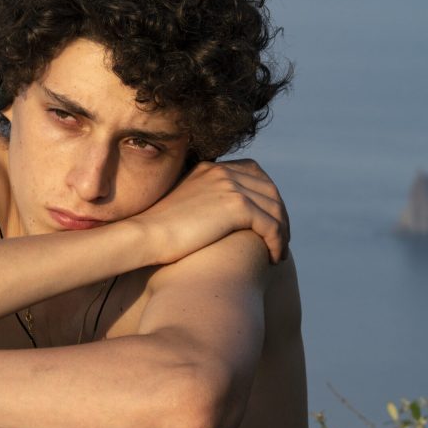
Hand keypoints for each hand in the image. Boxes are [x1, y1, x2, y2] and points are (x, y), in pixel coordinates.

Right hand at [130, 158, 289, 263]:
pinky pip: (271, 225)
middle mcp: (222, 171)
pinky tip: (273, 258)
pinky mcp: (237, 206)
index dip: (267, 196)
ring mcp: (231, 186)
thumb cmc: (156, 231)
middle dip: (279, 215)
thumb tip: (219, 218)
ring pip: (274, 208)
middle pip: (269, 189)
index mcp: (210, 168)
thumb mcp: (182, 205)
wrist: (145, 235)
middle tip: (280, 240)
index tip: (268, 220)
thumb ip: (203, 201)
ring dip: (281, 232)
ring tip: (278, 253)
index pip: (254, 173)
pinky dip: (277, 243)